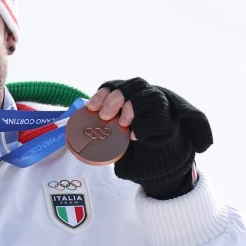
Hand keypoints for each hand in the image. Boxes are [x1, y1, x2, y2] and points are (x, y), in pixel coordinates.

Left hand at [86, 78, 212, 199]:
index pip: (116, 85)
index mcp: (129, 96)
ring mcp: (160, 107)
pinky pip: (158, 117)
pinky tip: (135, 136)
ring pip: (149, 96)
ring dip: (132, 108)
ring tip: (122, 124)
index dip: (103, 93)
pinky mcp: (169, 121)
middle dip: (116, 99)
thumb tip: (76, 128)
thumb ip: (103, 125)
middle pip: (134, 85)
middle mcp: (146, 96)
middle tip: (105, 116)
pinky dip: (144, 126)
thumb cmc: (131, 142)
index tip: (92, 107)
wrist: (157, 160)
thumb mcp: (114, 132)